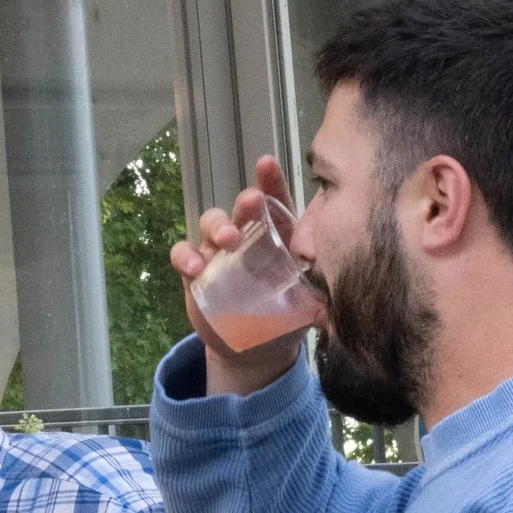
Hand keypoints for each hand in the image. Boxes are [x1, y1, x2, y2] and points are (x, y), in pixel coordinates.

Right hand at [169, 155, 305, 399]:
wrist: (258, 348)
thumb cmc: (287, 315)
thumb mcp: (306, 306)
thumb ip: (318, 300)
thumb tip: (329, 308)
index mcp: (278, 235)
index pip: (276, 200)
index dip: (270, 180)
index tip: (266, 163)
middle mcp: (247, 235)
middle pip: (243, 207)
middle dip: (247, 201)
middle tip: (253, 203)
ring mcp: (218, 251)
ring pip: (212, 223)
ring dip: (219, 225)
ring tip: (228, 239)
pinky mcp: (195, 272)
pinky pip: (183, 254)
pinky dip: (185, 256)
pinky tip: (195, 267)